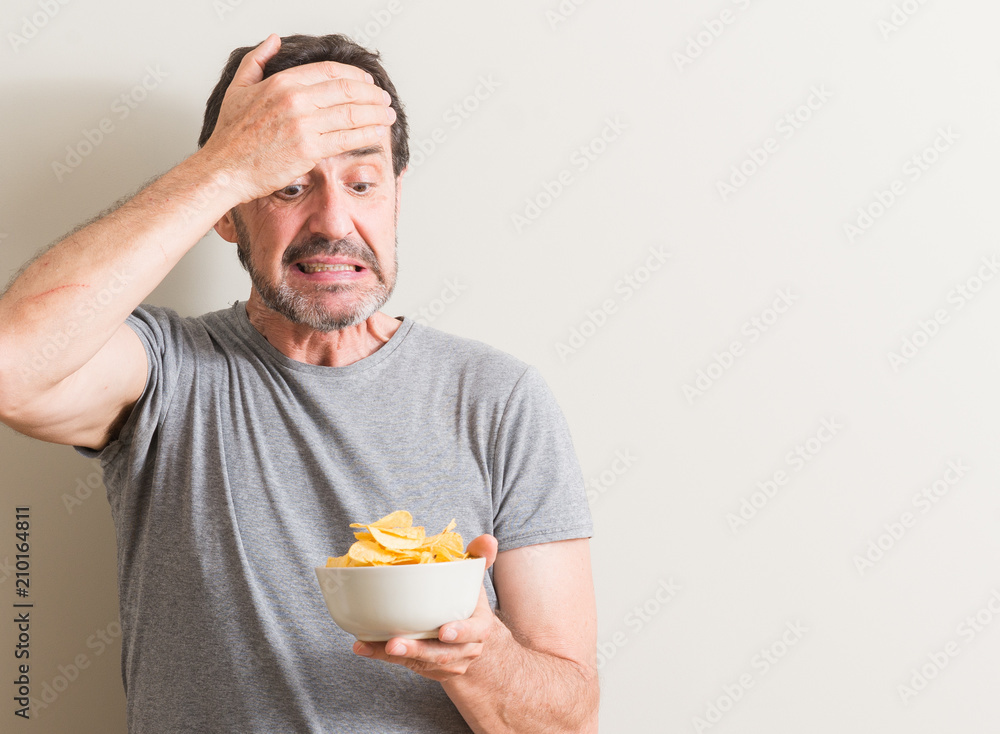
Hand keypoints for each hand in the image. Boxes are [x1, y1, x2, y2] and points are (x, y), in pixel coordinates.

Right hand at [199, 34, 396, 202]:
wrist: (225, 169)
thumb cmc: (231, 135)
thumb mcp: (239, 87)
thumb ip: (257, 60)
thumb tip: (274, 39)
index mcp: (282, 82)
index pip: (330, 71)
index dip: (355, 75)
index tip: (367, 81)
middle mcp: (295, 100)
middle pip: (347, 90)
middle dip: (372, 94)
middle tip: (384, 99)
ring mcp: (303, 125)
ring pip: (351, 114)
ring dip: (376, 113)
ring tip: (388, 115)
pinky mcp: (309, 150)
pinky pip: (346, 139)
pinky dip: (367, 134)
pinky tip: (378, 132)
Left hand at [353, 535, 499, 680]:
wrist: (469, 639)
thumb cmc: (467, 602)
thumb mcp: (475, 579)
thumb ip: (479, 557)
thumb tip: (487, 539)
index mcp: (479, 627)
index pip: (474, 632)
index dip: (461, 632)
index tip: (444, 631)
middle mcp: (464, 650)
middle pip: (441, 654)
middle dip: (417, 650)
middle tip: (394, 643)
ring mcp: (445, 664)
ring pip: (420, 663)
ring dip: (393, 656)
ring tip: (369, 645)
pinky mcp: (426, 669)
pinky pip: (404, 665)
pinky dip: (381, 656)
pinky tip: (363, 647)